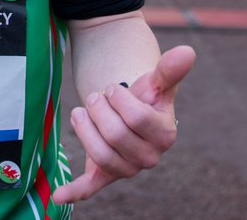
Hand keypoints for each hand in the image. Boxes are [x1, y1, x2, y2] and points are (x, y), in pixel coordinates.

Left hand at [52, 44, 194, 204]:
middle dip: (99, 109)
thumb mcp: (156, 81)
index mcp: (165, 135)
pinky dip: (74, 192)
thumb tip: (188, 51)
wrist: (129, 111)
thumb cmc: (144, 95)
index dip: (119, 98)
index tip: (113, 88)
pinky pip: (90, 188)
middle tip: (95, 97)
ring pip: (100, 154)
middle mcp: (149, 157)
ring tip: (81, 112)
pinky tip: (59, 195)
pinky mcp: (105, 176)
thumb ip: (170, 69)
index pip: (137, 118)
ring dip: (84, 128)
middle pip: (115, 136)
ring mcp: (127, 169)